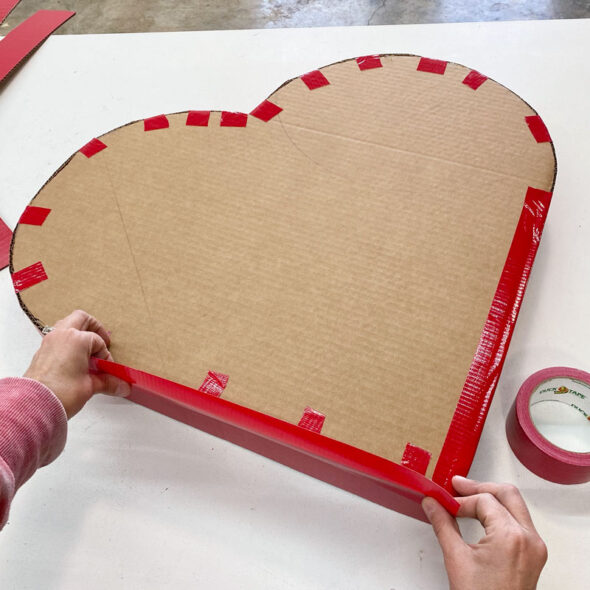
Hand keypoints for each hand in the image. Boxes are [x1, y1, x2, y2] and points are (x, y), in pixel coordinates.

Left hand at [24, 310, 129, 417]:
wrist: (34, 404)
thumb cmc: (61, 392)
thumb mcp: (90, 386)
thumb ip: (108, 382)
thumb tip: (122, 386)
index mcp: (76, 339)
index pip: (98, 342)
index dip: (106, 356)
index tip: (107, 369)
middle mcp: (61, 335)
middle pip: (81, 319)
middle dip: (94, 327)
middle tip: (102, 341)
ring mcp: (49, 341)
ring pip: (66, 325)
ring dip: (78, 332)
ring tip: (87, 349)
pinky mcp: (41, 351)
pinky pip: (57, 338)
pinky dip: (67, 343)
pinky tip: (74, 360)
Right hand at [422, 476, 546, 589]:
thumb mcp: (456, 558)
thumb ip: (442, 524)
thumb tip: (432, 504)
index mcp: (512, 537)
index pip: (484, 500)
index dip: (461, 499)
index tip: (444, 502)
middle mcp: (529, 539)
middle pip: (506, 494)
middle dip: (479, 488)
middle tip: (457, 487)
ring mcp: (534, 547)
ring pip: (515, 505)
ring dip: (490, 499)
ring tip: (466, 500)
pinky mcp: (533, 554)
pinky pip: (519, 521)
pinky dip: (500, 513)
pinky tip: (482, 516)